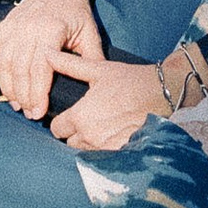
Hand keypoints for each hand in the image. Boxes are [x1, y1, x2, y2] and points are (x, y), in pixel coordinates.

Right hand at [0, 0, 106, 121]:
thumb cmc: (76, 13)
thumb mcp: (89, 33)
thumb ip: (91, 60)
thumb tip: (96, 88)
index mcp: (51, 30)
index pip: (39, 68)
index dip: (38, 93)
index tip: (39, 112)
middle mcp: (29, 28)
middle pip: (19, 69)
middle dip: (23, 96)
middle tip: (29, 113)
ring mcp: (14, 26)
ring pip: (3, 62)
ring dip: (7, 87)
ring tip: (16, 104)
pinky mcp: (4, 25)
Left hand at [49, 56, 170, 152]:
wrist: (161, 93)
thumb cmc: (129, 80)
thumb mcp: (98, 70)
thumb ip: (69, 65)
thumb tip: (45, 52)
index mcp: (80, 116)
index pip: (57, 128)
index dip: (62, 121)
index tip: (72, 115)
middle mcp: (90, 135)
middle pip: (70, 142)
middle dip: (76, 132)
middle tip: (89, 119)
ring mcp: (105, 147)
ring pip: (86, 150)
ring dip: (90, 141)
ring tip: (103, 125)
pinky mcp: (119, 153)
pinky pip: (103, 156)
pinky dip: (105, 147)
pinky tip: (114, 134)